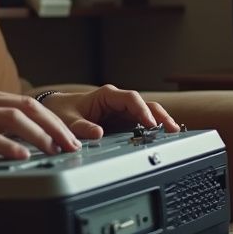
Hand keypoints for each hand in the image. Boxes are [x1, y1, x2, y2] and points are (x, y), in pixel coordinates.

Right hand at [0, 87, 82, 162]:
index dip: (52, 118)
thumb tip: (9, 137)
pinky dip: (10, 146)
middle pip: (28, 107)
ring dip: (40, 135)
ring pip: (14, 119)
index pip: (26, 102)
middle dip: (55, 126)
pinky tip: (23, 157)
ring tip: (56, 150)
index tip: (68, 135)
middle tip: (73, 144)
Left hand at [39, 84, 178, 139]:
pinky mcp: (123, 122)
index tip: (150, 124)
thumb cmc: (63, 112)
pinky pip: (142, 123)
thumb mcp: (69, 121)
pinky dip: (154, 129)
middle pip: (145, 105)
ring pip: (147, 113)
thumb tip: (98, 134)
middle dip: (159, 115)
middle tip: (172, 128)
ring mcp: (122, 112)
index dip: (142, 110)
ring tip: (174, 133)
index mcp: (106, 96)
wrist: (57, 112)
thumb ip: (82, 127)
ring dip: (160, 121)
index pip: (130, 99)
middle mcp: (118, 102)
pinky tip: (164, 137)